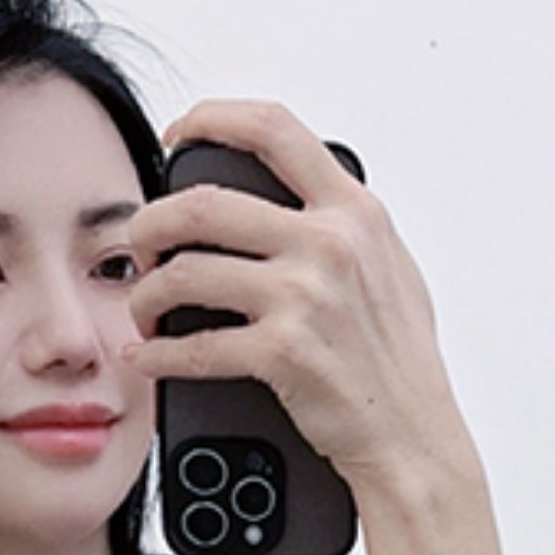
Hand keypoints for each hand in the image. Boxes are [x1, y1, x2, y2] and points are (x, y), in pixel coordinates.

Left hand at [124, 93, 485, 512]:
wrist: (413, 435)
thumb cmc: (400, 359)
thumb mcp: (389, 265)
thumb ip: (344, 223)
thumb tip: (292, 193)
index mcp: (354, 210)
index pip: (273, 128)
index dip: (212, 118)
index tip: (180, 134)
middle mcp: (330, 244)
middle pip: (202, 202)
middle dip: (150, 224)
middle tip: (142, 247)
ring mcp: (305, 297)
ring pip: (183, 272)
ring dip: (145, 294)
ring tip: (144, 310)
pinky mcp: (283, 353)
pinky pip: (192, 346)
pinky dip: (156, 355)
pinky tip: (148, 356)